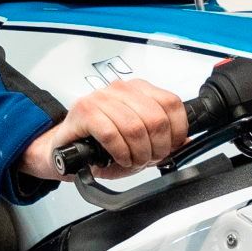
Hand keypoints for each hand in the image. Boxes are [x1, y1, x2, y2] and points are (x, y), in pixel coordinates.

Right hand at [19, 78, 190, 181]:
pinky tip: (117, 157)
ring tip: (131, 161)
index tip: (169, 148)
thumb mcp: (137, 142)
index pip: (171, 104)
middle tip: (148, 159)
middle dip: (157, 148)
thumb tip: (186, 141)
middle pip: (156, 118)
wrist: (64, 150)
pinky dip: (119, 152)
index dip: (176, 132)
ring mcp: (100, 98)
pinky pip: (111, 133)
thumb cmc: (99, 145)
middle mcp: (120, 89)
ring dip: (137, 153)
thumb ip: (162, 140)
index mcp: (138, 90)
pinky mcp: (83, 111)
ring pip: (135, 127)